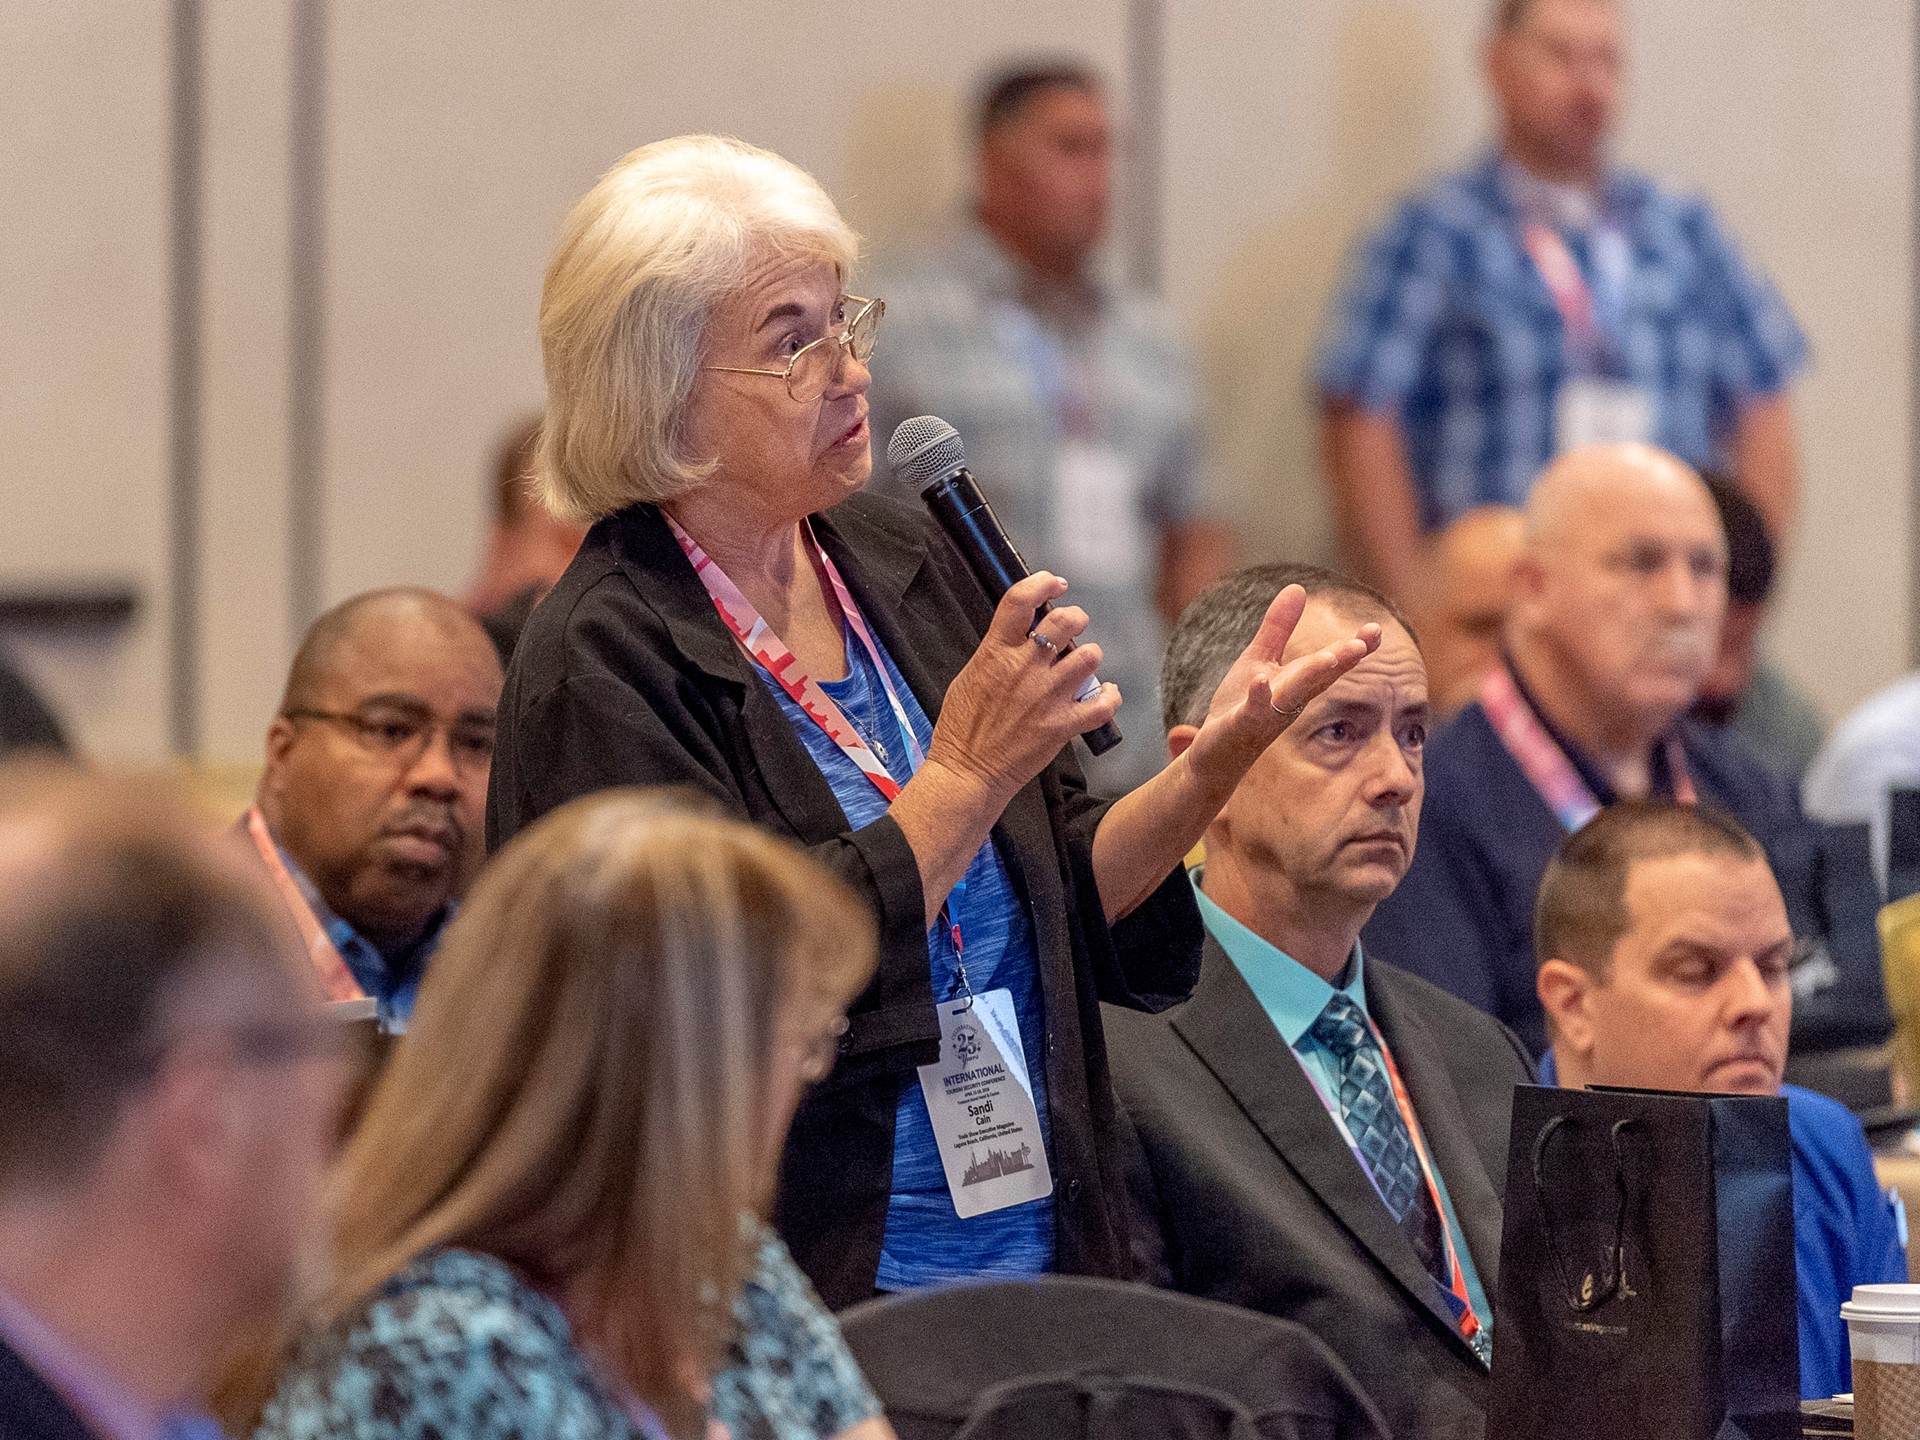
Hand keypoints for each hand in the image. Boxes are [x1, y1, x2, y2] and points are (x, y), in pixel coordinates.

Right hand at [924, 572, 1119, 805]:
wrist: (966, 772)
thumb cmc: (961, 728)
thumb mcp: (969, 676)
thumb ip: (996, 651)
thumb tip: (1020, 631)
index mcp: (995, 653)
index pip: (1021, 600)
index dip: (1042, 583)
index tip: (1054, 584)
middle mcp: (1024, 669)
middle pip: (1065, 621)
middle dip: (1075, 617)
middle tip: (1072, 625)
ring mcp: (1046, 697)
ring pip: (1088, 656)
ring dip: (1089, 656)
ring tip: (1082, 663)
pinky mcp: (1062, 726)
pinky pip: (1103, 704)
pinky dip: (1109, 697)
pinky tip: (1105, 694)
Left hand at [1180, 584, 1379, 796]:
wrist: (1217, 752)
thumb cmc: (1245, 705)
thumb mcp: (1260, 659)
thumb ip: (1278, 627)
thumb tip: (1298, 586)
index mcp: (1298, 682)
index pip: (1331, 663)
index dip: (1354, 648)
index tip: (1377, 630)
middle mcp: (1290, 700)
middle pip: (1319, 678)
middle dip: (1341, 661)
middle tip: (1362, 645)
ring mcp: (1268, 715)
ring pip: (1293, 694)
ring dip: (1310, 676)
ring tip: (1328, 658)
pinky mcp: (1242, 725)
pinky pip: (1252, 711)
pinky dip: (1258, 697)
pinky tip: (1259, 681)